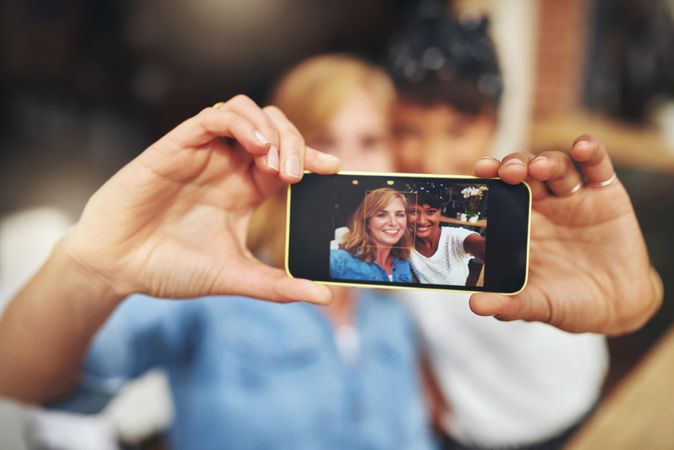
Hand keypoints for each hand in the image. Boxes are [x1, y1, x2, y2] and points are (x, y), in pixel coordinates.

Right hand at [64, 95, 339, 303]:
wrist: (118, 267)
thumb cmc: (170, 268)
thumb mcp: (234, 275)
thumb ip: (278, 285)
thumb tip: (325, 297)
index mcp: (244, 190)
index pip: (287, 160)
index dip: (312, 157)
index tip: (334, 169)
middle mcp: (227, 166)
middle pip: (274, 128)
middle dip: (296, 142)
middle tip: (300, 173)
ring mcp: (203, 153)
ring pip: (246, 112)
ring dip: (271, 129)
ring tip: (278, 163)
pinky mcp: (177, 145)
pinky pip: (214, 117)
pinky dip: (240, 123)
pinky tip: (256, 147)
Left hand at [470, 136, 661, 334]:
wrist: (617, 308)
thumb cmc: (568, 302)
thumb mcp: (537, 305)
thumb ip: (508, 304)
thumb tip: (475, 306)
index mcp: (518, 225)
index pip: (498, 195)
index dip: (488, 181)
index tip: (478, 173)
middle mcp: (542, 206)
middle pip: (523, 173)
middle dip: (513, 165)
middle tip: (506, 172)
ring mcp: (573, 198)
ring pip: (555, 166)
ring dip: (546, 160)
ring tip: (541, 168)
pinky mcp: (606, 195)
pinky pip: (597, 167)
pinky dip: (590, 152)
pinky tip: (582, 147)